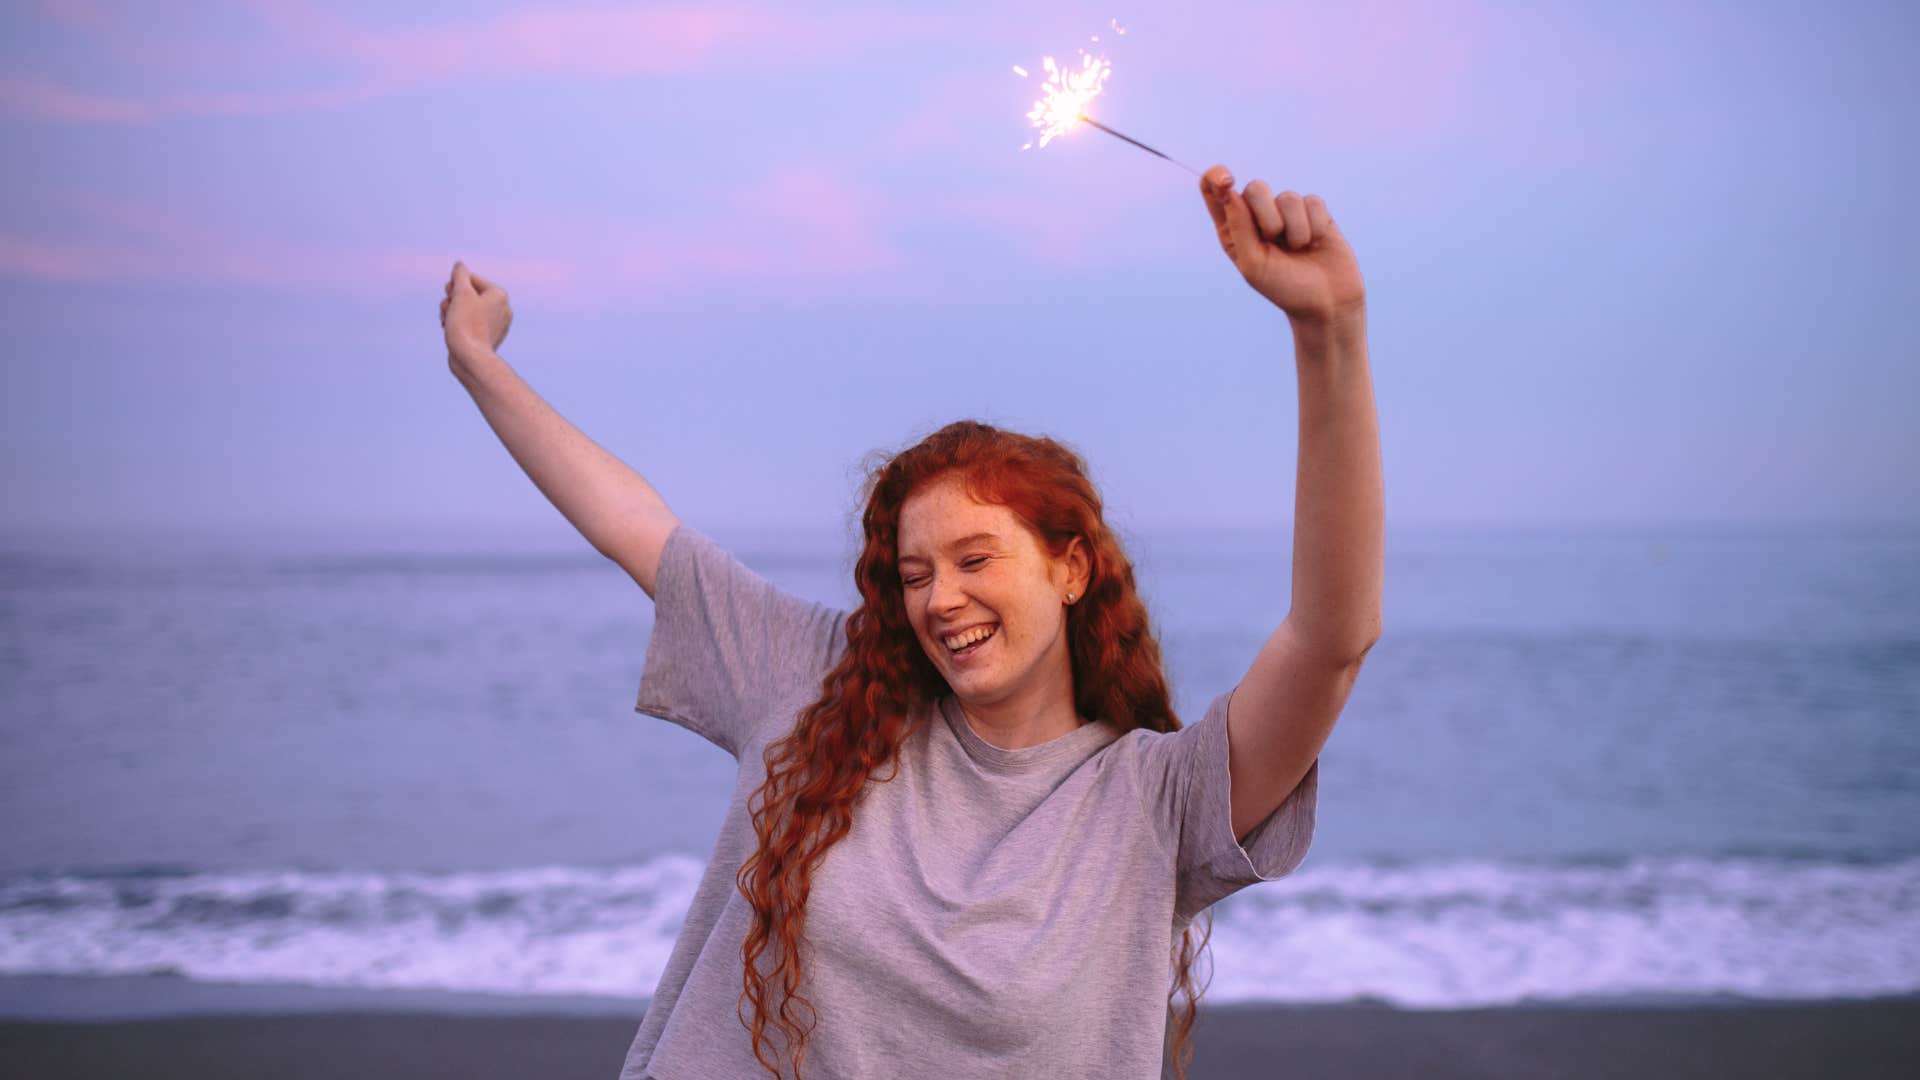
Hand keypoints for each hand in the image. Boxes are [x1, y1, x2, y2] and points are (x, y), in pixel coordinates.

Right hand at [440, 261, 512, 366]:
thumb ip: (460, 275)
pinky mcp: (485, 337)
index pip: (470, 279)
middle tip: (447, 309)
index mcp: (499, 295)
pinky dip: (456, 324)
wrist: (470, 358)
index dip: (454, 285)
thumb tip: (460, 265)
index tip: (450, 295)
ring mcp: (494, 324)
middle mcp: (501, 309)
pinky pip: (468, 323)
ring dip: (450, 311)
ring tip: (446, 321)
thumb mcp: (461, 293)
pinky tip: (449, 330)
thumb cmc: (466, 324)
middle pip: (467, 294)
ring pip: (465, 309)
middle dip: (452, 299)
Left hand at [1200, 164, 1365, 325]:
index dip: (1216, 177)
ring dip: (1295, 230)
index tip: (1226, 181)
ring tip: (1298, 250)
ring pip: (1288, 197)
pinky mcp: (1314, 212)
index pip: (1214, 189)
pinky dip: (1315, 227)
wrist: (1325, 303)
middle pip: (1255, 187)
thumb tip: (1229, 190)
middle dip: (1267, 215)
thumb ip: (1239, 227)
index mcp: (1233, 229)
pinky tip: (1316, 243)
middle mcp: (1257, 217)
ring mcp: (1286, 213)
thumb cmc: (1284, 288)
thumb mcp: (1253, 264)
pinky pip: (1312, 202)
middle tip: (1274, 241)